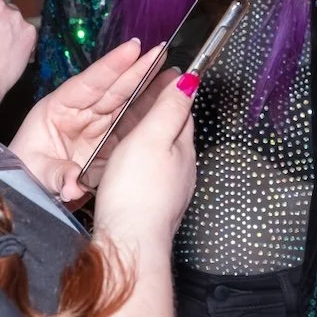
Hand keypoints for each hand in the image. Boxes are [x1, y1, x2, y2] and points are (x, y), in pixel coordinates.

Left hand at [10, 40, 164, 204]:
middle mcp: (78, 113)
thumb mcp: (36, 172)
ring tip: (169, 71)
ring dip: (146, 87)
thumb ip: (58, 175)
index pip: (88, 83)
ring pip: (124, 102)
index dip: (112, 66)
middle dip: (137, 69)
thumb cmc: (23, 172)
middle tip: (160, 51)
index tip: (132, 49)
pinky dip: (147, 112)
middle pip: (111, 88)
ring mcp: (94, 126)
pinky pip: (130, 124)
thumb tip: (74, 184)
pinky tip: (164, 100)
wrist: (26, 191)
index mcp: (57, 109)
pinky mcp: (106, 143)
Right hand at [92, 70, 197, 247]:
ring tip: (130, 124)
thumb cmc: (138, 192)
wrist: (130, 243)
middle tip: (144, 93)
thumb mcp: (153, 138)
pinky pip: (148, 172)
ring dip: (147, 136)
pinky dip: (139, 159)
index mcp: (183, 148)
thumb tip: (190, 81)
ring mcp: (169, 189)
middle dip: (159, 111)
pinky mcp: (153, 205)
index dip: (171, 90)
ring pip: (159, 153)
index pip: (182, 110)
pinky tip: (126, 162)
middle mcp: (182, 169)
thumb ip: (170, 109)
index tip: (163, 73)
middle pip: (171, 131)